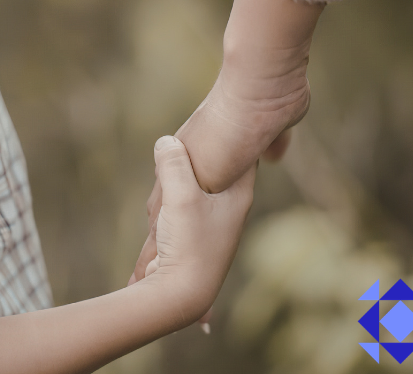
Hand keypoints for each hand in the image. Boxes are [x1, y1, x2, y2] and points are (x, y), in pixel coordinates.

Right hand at [131, 136, 255, 317]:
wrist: (181, 293)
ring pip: (195, 188)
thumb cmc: (189, 244)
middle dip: (203, 157)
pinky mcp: (189, 234)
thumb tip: (166, 142)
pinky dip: (171, 202)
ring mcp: (209, 222)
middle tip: (198, 135)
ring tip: (180, 158)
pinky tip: (166, 202)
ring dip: (183, 178)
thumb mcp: (180, 196)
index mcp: (237, 195)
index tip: (234, 120)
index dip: (240, 138)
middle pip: (218, 170)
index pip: (247, 157)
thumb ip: (174, 165)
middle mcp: (227, 207)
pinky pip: (179, 209)